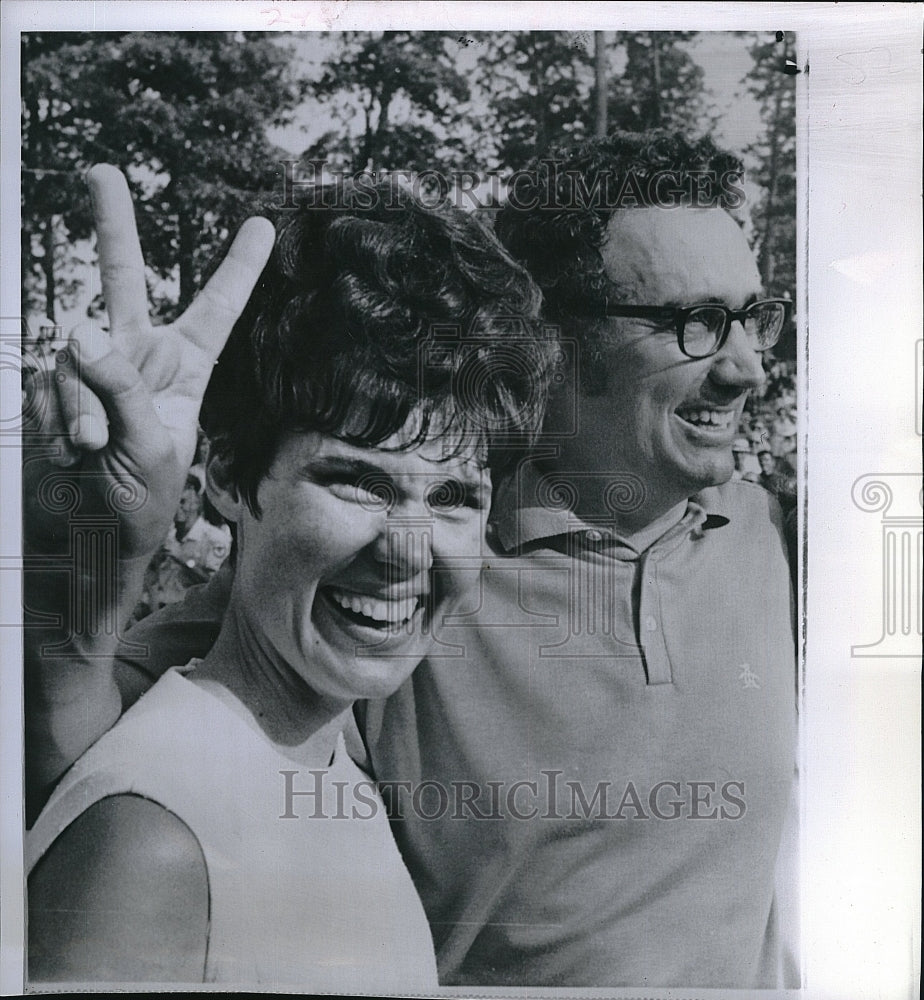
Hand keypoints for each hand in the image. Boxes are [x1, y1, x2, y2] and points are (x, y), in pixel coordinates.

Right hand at [23, 165, 274, 560]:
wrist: (93, 537)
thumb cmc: (144, 500)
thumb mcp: (152, 447)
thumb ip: (122, 388)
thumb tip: (80, 327)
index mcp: (186, 369)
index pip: (216, 311)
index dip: (237, 269)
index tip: (262, 226)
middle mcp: (138, 358)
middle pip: (122, 280)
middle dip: (112, 225)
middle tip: (102, 171)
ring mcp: (91, 370)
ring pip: (74, 352)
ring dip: (82, 406)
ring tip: (94, 449)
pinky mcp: (53, 388)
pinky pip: (44, 381)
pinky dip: (53, 417)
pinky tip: (69, 452)